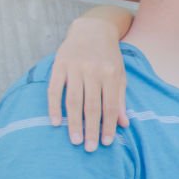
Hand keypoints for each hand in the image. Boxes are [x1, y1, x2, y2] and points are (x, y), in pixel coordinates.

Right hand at [48, 16, 128, 150]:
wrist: (92, 29)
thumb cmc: (109, 57)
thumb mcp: (119, 75)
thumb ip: (120, 99)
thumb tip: (124, 124)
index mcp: (110, 74)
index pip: (110, 105)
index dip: (108, 125)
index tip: (106, 143)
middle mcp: (93, 71)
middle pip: (92, 106)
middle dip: (91, 129)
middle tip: (90, 148)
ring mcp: (75, 68)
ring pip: (73, 100)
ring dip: (74, 122)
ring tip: (75, 140)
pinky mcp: (59, 65)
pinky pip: (54, 89)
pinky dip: (54, 107)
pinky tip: (56, 123)